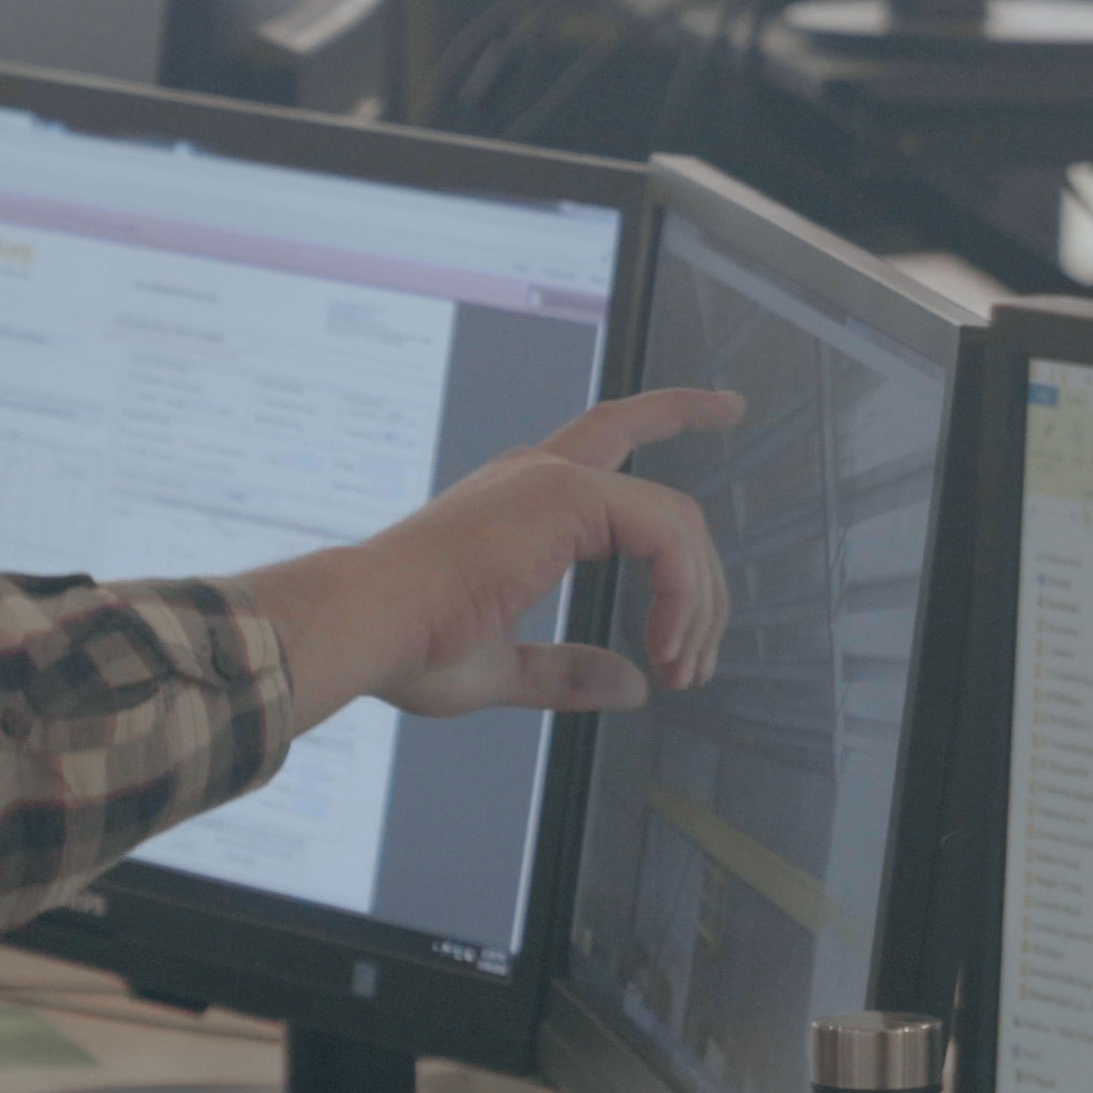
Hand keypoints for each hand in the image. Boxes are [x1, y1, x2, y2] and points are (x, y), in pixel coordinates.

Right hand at [247, 387, 742, 729]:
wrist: (364, 628)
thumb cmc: (405, 646)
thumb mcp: (500, 670)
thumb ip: (566, 673)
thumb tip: (631, 687)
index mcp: (518, 503)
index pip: (609, 435)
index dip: (673, 412)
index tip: (728, 405)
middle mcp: (537, 476)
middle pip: (660, 477)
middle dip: (706, 562)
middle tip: (703, 655)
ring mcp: (553, 480)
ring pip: (678, 522)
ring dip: (697, 606)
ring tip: (680, 670)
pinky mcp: (567, 497)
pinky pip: (668, 539)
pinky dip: (682, 599)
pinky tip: (662, 648)